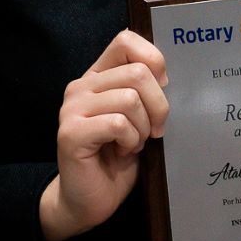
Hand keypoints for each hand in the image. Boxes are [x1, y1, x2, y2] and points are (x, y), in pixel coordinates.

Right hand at [39, 31, 167, 240]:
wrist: (89, 199)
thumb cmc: (118, 157)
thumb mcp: (139, 117)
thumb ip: (145, 91)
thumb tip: (169, 75)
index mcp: (98, 76)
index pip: (126, 40)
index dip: (153, 60)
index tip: (162, 90)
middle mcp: (80, 86)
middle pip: (138, 72)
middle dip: (158, 106)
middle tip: (152, 131)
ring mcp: (72, 109)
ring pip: (130, 98)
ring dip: (142, 128)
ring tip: (132, 143)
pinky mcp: (71, 132)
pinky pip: (118, 123)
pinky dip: (130, 141)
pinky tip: (121, 153)